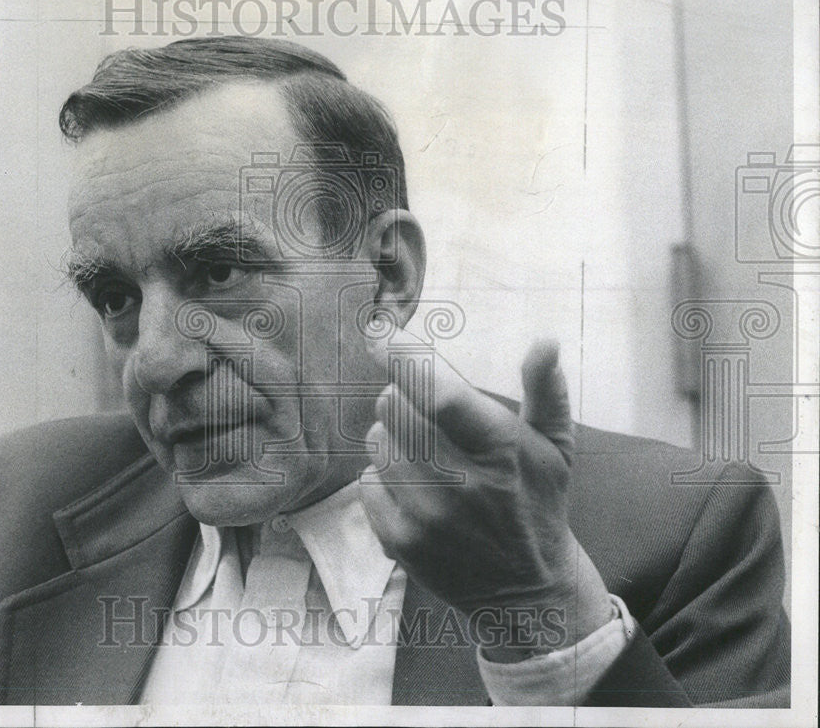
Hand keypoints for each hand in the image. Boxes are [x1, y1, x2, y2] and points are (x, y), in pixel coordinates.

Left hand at [359, 330, 612, 656]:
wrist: (526, 590)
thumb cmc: (537, 503)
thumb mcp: (555, 447)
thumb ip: (546, 390)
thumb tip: (545, 342)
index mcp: (500, 450)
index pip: (436, 392)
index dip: (402, 356)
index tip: (379, 332)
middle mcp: (461, 483)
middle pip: (394, 408)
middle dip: (403, 396)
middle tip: (424, 410)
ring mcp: (426, 516)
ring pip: (377, 442)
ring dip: (393, 436)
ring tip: (424, 451)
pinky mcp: (400, 542)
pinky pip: (368, 482)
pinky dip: (384, 476)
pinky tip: (414, 488)